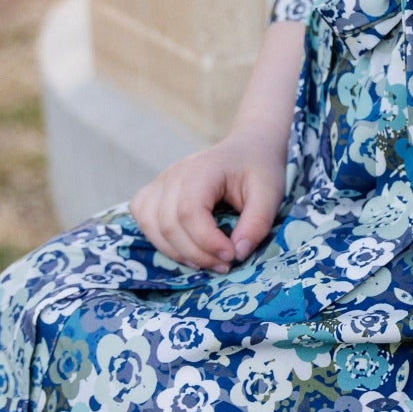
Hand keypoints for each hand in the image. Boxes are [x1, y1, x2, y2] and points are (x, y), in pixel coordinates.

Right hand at [128, 124, 287, 273]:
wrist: (248, 147)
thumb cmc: (258, 169)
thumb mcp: (270, 194)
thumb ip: (257, 223)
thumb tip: (238, 253)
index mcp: (202, 170)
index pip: (189, 212)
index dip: (207, 242)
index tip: (232, 256)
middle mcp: (175, 174)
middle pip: (168, 224)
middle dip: (196, 253)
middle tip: (225, 263)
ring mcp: (161, 181)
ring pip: (151, 225)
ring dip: (177, 252)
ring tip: (207, 261)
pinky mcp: (155, 191)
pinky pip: (142, 218)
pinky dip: (158, 239)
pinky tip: (185, 248)